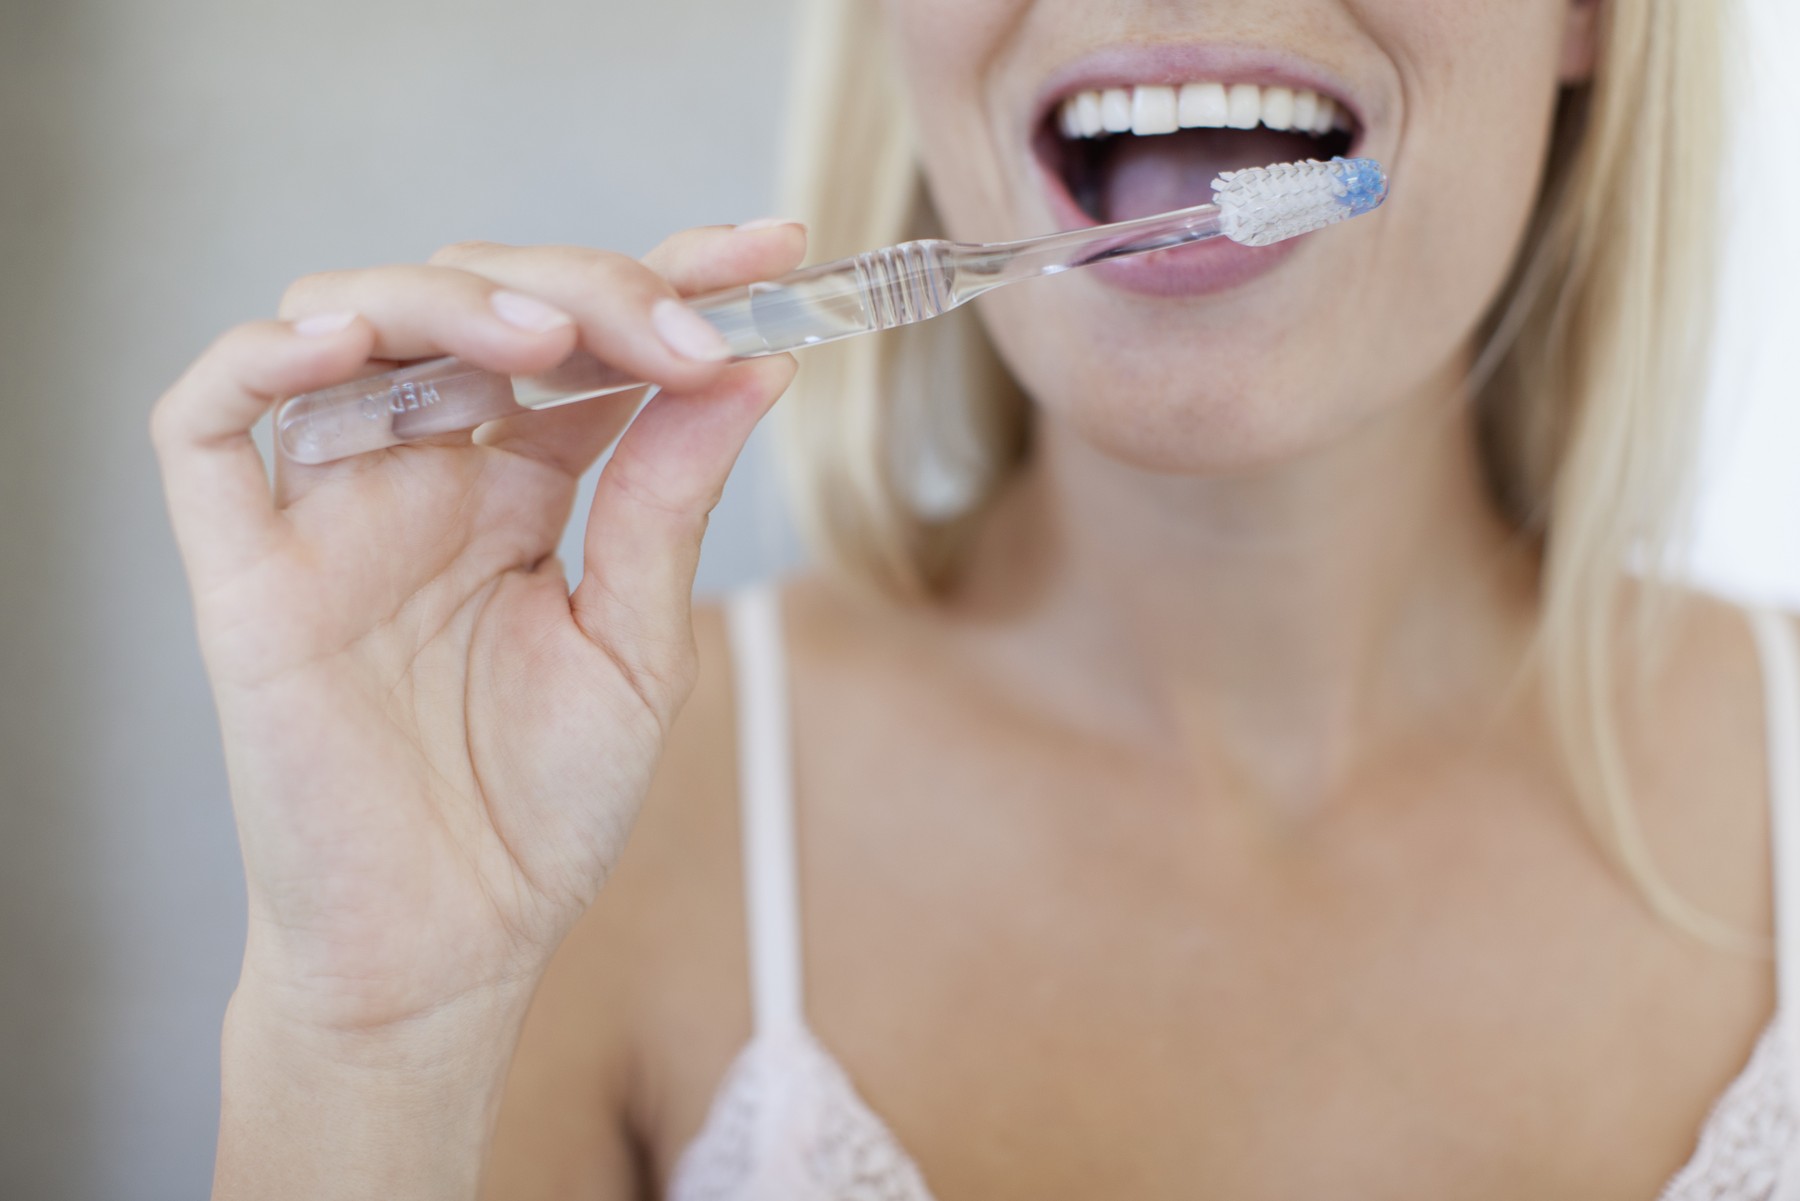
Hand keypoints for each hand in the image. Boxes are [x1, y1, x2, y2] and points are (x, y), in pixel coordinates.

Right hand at [152, 224, 803, 1036]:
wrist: (455, 944)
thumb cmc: (541, 808)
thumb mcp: (637, 642)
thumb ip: (669, 500)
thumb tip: (751, 362)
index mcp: (520, 487)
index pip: (585, 337)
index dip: (670, 275)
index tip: (775, 246)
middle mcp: (423, 473)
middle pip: (479, 301)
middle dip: (590, 288)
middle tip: (686, 325)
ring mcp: (331, 509)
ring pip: (347, 320)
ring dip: (449, 296)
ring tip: (549, 335)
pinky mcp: (246, 567)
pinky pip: (208, 425)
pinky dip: (263, 359)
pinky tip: (355, 339)